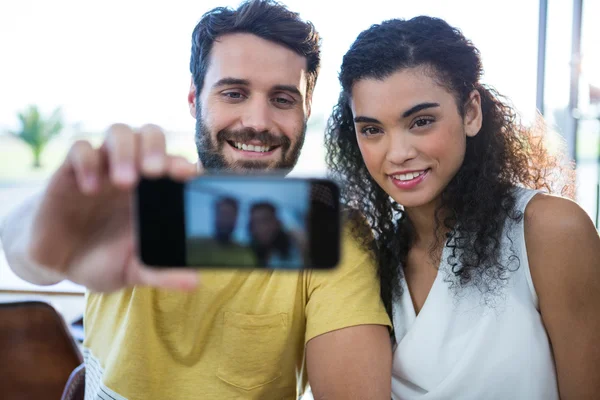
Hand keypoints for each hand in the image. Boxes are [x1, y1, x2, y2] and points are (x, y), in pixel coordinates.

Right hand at [28, 123, 200, 291]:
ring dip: (126, 151)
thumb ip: (161, 272)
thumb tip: (193, 283)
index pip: (175, 164)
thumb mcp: (133, 270)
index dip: (184, 164)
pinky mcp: (70, 171)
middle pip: (150, 135)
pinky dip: (88, 162)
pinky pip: (80, 149)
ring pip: (119, 133)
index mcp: (155, 191)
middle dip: (156, 148)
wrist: (58, 263)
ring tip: (126, 181)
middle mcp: (133, 172)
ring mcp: (103, 168)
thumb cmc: (103, 260)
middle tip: (156, 172)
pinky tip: (91, 188)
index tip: (190, 176)